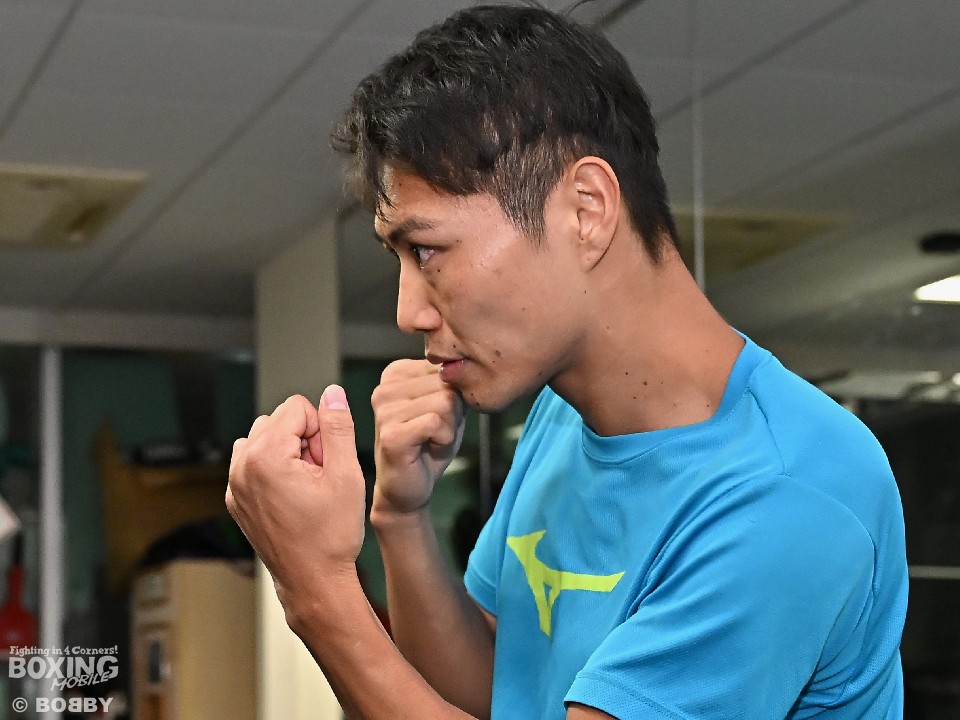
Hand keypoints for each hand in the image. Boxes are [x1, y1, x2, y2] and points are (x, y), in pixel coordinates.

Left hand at [226, 386, 365, 604]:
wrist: (313, 583)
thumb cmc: (331, 535)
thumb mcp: (346, 475)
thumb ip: (338, 427)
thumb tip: (332, 393)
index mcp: (265, 456)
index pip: (298, 407)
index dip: (321, 432)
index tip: (327, 465)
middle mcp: (241, 467)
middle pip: (280, 420)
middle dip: (304, 440)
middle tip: (319, 478)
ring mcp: (234, 485)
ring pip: (266, 439)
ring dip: (289, 453)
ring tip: (306, 487)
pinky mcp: (236, 500)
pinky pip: (254, 463)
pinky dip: (275, 470)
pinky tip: (293, 497)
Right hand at [371, 360, 465, 517]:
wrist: (408, 489)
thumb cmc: (429, 447)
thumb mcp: (447, 407)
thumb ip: (453, 384)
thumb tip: (469, 369)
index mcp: (395, 374)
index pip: (446, 370)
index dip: (453, 398)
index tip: (434, 418)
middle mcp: (385, 388)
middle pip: (447, 384)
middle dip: (453, 413)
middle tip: (434, 434)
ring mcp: (384, 410)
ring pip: (445, 402)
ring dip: (448, 428)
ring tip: (430, 441)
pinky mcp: (391, 433)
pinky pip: (437, 422)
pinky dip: (443, 439)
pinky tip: (427, 449)